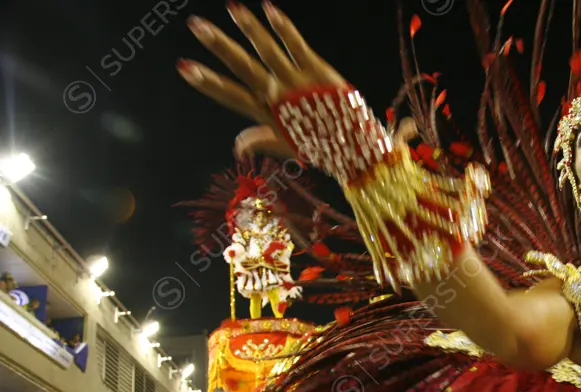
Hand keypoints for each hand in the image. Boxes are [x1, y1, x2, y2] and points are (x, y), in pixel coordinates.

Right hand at [179, 2, 345, 158]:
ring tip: (232, 7)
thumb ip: (261, 141)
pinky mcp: (318, 71)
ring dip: (249, 28)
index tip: (184, 67)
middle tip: (196, 25)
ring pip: (268, 51)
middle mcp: (280, 97)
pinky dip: (283, 27)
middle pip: (244, 67)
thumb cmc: (321, 147)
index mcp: (269, 115)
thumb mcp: (288, 147)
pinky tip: (268, 8)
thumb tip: (236, 146)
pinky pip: (297, 45)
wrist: (357, 149)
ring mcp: (298, 82)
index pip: (231, 96)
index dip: (207, 82)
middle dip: (219, 46)